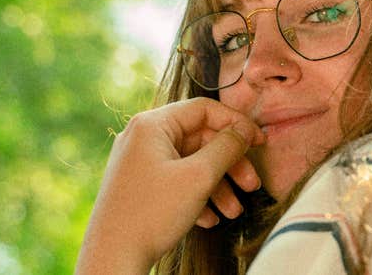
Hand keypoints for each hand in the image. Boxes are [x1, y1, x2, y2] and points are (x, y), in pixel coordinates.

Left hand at [75, 97, 264, 273]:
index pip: (204, 110)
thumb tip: (245, 129)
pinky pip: (177, 181)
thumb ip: (228, 147)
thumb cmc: (151, 214)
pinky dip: (197, 196)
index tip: (260, 142)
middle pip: (200, 139)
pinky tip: (210, 219)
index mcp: (152, 126)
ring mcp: (140, 163)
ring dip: (218, 186)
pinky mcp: (140, 186)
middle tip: (252, 184)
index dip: (237, 124)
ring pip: (191, 164)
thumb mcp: (199, 176)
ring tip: (234, 211)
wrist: (111, 259)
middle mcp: (143, 138)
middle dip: (230, 164)